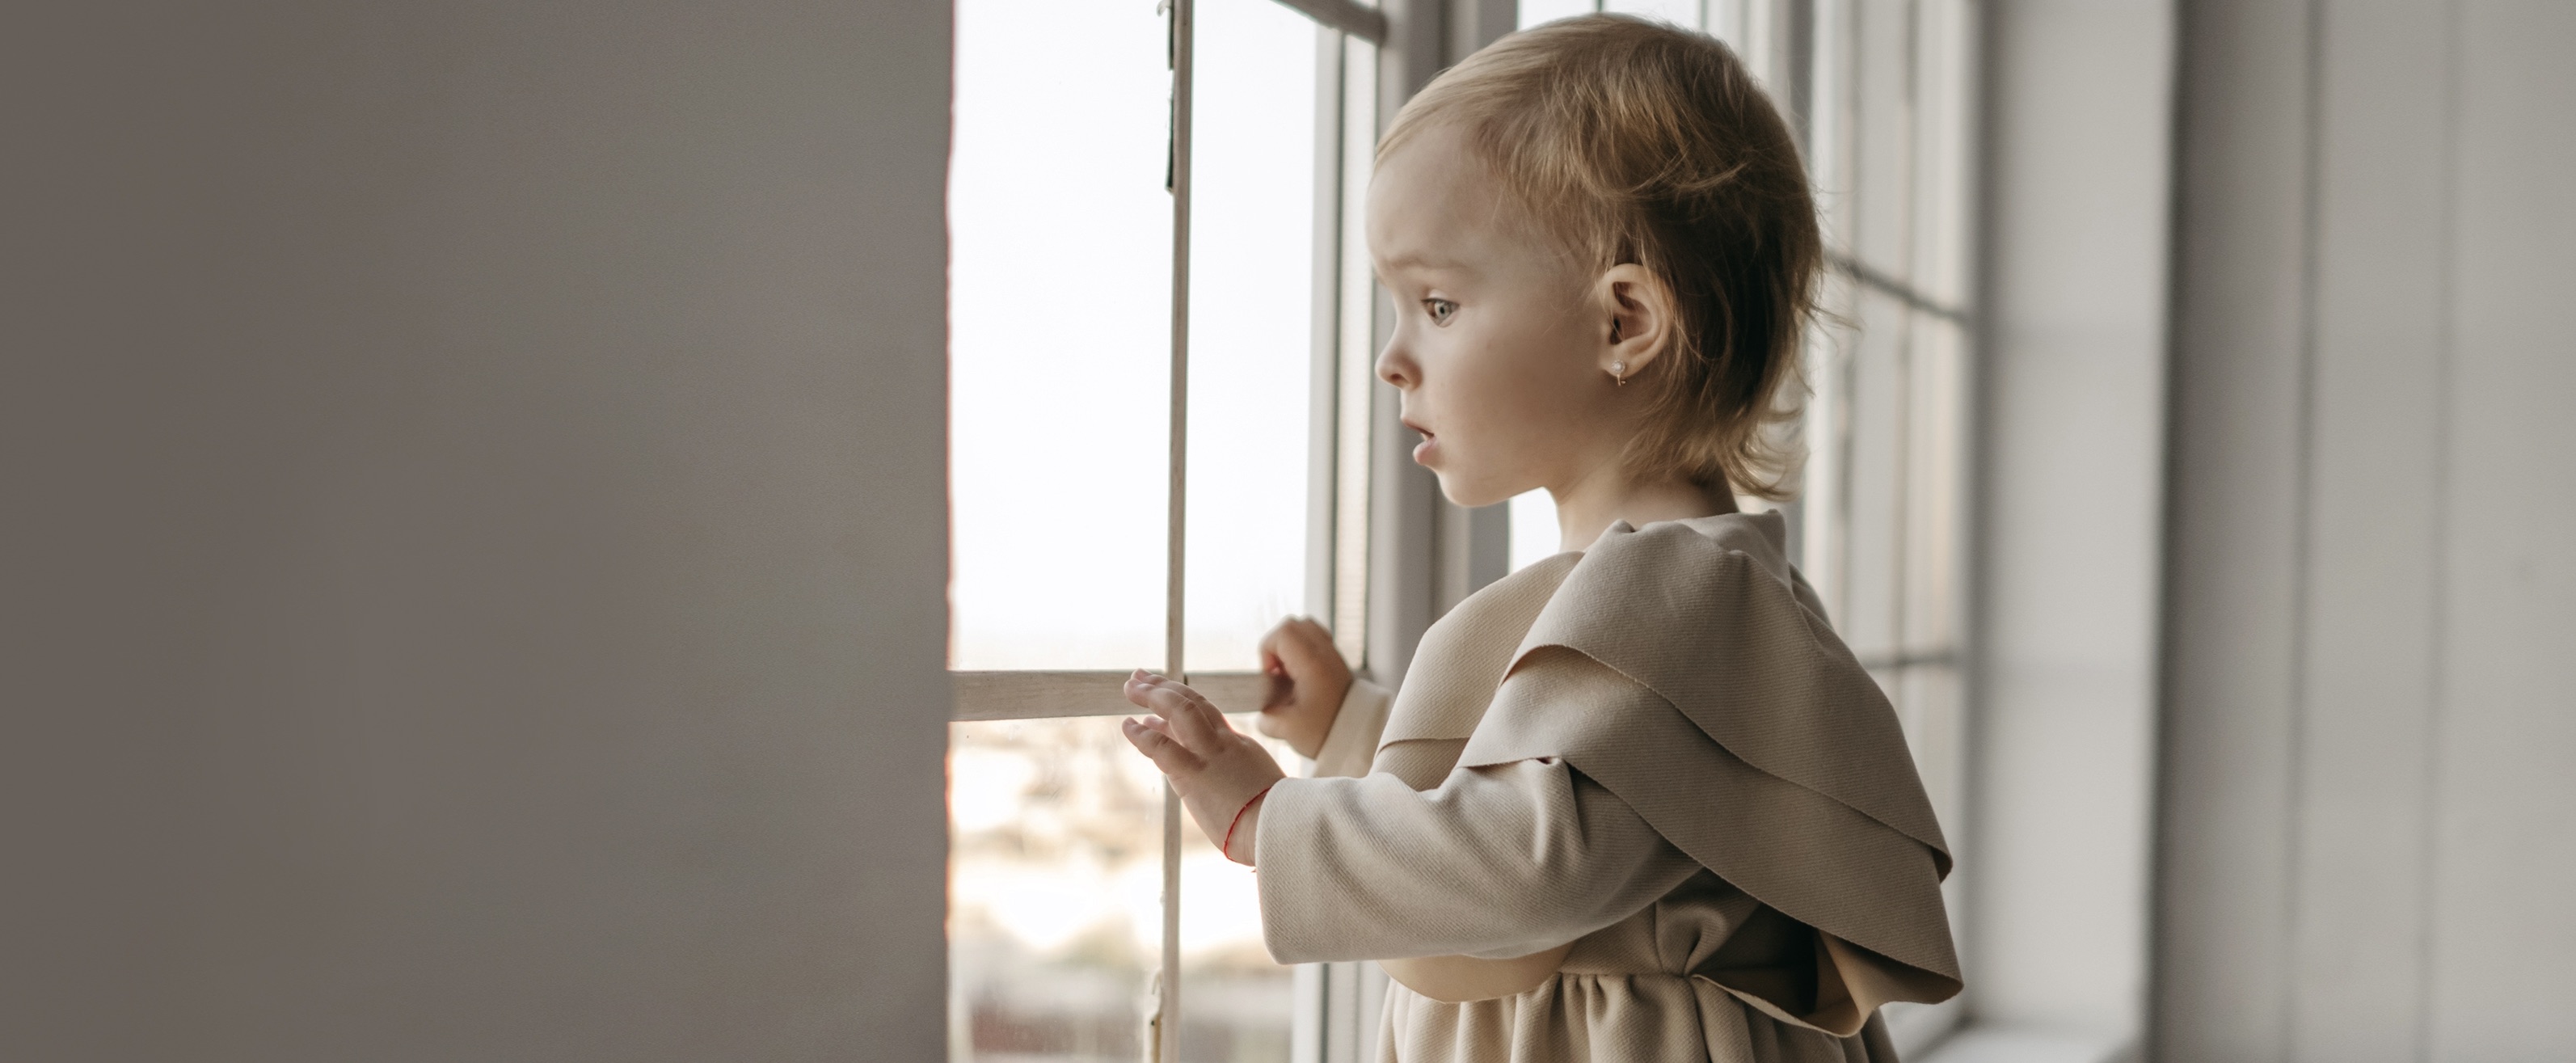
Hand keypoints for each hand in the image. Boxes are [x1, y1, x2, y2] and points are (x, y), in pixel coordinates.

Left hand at [1119, 669, 1286, 864]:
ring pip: (1180, 711)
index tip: (1163, 693)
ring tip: (1130, 687)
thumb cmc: (1270, 820)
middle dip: (1164, 686)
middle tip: (1140, 677)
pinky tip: (1129, 726)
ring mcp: (1210, 756)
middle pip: (1192, 702)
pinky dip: (1142, 735)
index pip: (1206, 714)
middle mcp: (1224, 743)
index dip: (1182, 699)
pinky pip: (1163, 748)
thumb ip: (1232, 776)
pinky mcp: (1194, 777)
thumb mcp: (1254, 786)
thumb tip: (1212, 781)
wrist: (1280, 831)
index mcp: (1239, 745)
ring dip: (1152, 695)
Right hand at [1252, 616, 1351, 759]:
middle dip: (1277, 646)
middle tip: (1277, 673)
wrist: (1358, 734)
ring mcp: (1333, 654)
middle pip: (1293, 624)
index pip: (1283, 633)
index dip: (1267, 651)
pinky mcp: (1336, 661)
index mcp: (1313, 663)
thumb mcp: (1288, 729)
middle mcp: (1325, 652)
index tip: (1271, 676)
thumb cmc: (1327, 731)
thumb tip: (1263, 710)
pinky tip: (1301, 674)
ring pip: (1305, 629)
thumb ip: (1266, 717)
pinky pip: (1316, 640)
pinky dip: (1303, 650)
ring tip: (1288, 673)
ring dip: (1290, 646)